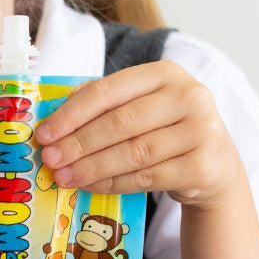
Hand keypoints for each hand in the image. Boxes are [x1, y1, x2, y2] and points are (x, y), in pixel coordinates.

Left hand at [35, 61, 241, 207]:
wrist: (214, 165)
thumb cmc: (165, 131)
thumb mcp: (140, 106)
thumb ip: (104, 105)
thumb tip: (53, 121)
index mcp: (165, 73)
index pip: (108, 90)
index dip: (71, 114)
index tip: (44, 134)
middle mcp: (189, 96)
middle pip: (119, 122)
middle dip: (78, 143)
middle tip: (50, 159)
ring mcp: (201, 131)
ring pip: (133, 152)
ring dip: (92, 167)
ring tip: (64, 176)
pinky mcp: (202, 166)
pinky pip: (147, 177)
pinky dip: (113, 183)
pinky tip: (90, 185)